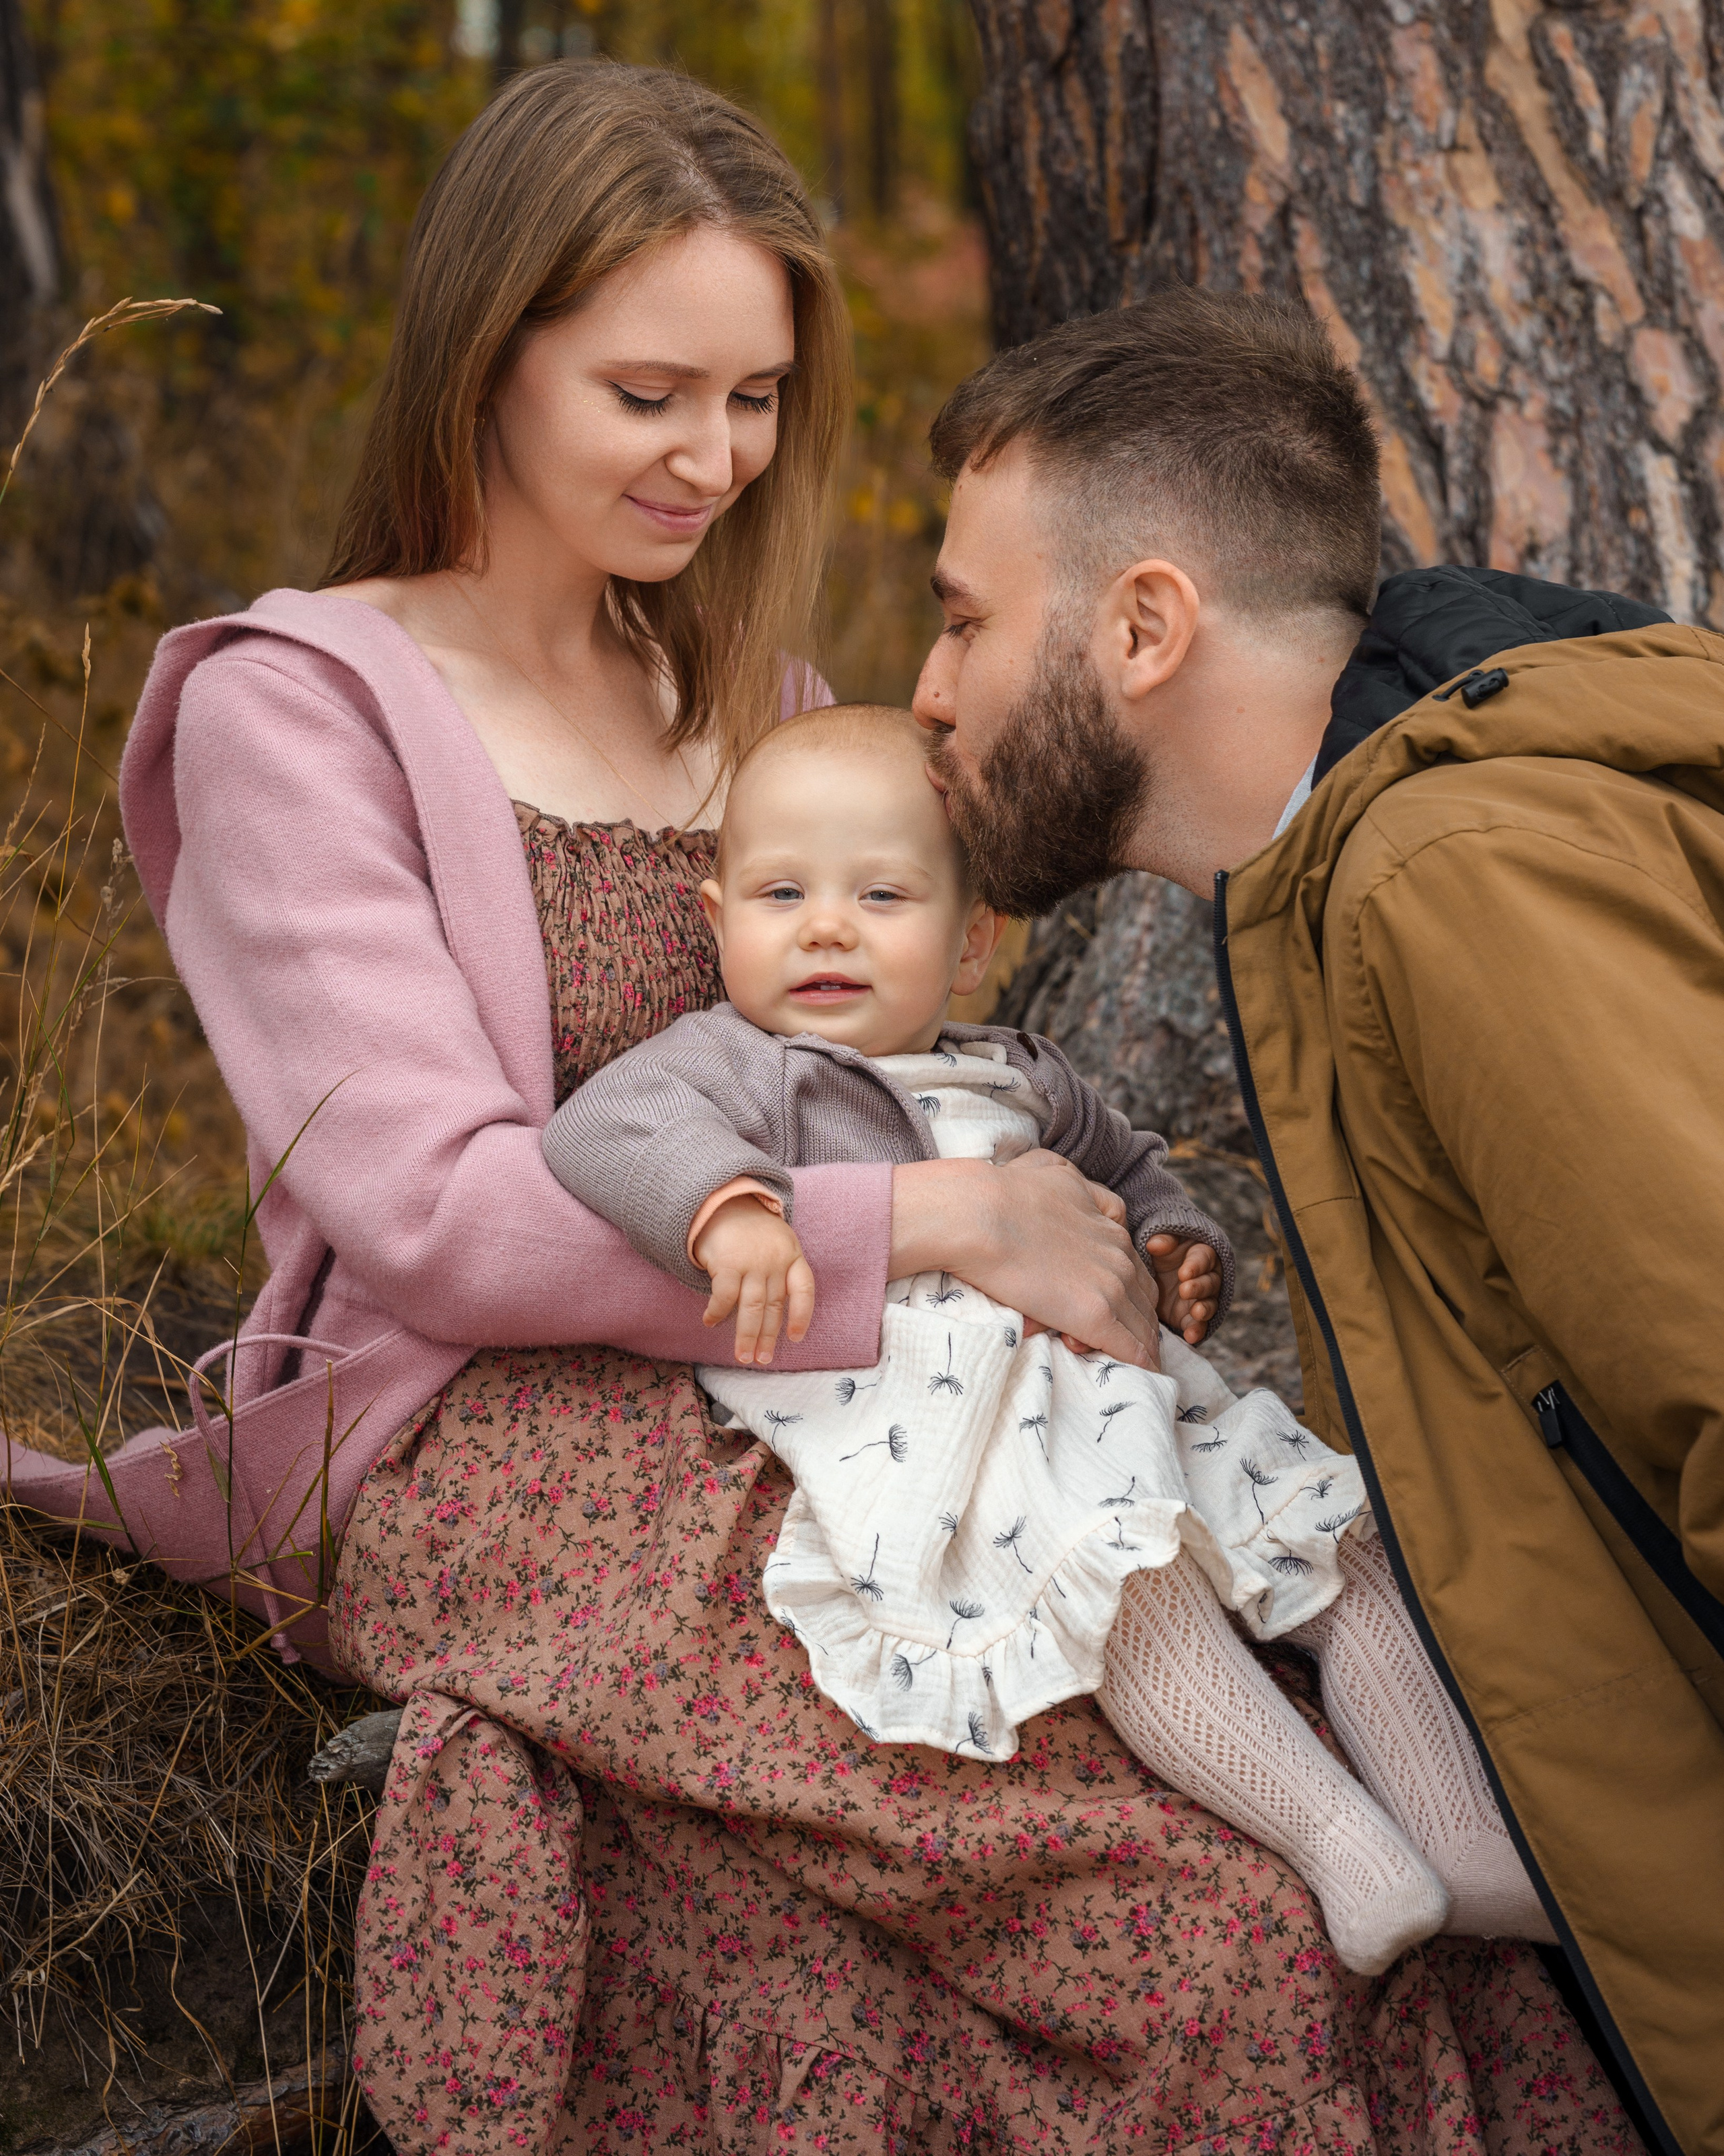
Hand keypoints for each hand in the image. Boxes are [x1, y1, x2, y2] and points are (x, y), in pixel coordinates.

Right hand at [692, 1195, 815, 1365]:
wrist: (724, 1202)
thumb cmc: (753, 1231)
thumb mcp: (779, 1243)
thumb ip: (782, 1273)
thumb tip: (779, 1316)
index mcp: (792, 1256)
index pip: (804, 1289)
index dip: (802, 1316)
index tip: (796, 1338)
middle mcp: (775, 1261)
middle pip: (774, 1306)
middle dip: (768, 1337)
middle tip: (762, 1359)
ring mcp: (751, 1262)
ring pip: (751, 1307)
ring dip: (746, 1335)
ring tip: (742, 1356)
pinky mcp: (727, 1263)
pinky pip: (724, 1296)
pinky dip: (717, 1313)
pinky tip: (710, 1322)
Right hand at [888, 1151, 1162, 1369]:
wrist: (978, 1215)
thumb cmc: (999, 1193)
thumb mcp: (1049, 1170)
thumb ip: (1069, 1179)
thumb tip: (1066, 1177)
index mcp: (1106, 1224)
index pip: (1132, 1265)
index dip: (1124, 1289)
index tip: (1111, 1305)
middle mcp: (1117, 1252)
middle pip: (1145, 1295)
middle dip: (1137, 1319)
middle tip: (1120, 1340)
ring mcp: (1110, 1284)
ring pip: (1143, 1323)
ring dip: (1138, 1342)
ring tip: (1133, 1362)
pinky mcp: (1095, 1314)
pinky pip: (1132, 1347)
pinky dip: (1142, 1363)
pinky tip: (1145, 1375)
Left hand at [1146, 1234, 1221, 1344]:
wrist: (1154, 1274)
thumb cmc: (1160, 1253)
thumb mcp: (1160, 1242)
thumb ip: (1162, 1241)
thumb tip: (1155, 1244)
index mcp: (1201, 1254)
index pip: (1204, 1258)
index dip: (1196, 1265)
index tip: (1183, 1273)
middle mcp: (1206, 1277)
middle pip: (1210, 1282)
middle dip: (1199, 1287)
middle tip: (1185, 1290)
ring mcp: (1201, 1299)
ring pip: (1210, 1304)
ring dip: (1204, 1309)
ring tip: (1196, 1313)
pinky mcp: (1193, 1317)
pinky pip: (1200, 1325)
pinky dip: (1197, 1330)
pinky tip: (1191, 1336)